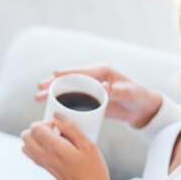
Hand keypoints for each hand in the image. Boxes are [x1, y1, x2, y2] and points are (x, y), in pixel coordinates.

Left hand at [20, 112, 111, 179]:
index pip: (35, 128)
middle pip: (26, 135)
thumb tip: (57, 115)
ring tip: (54, 139)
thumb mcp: (88, 144)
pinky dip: (37, 147)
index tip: (61, 127)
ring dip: (36, 137)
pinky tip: (54, 148)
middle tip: (56, 131)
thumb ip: (70, 128)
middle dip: (39, 128)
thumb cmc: (93, 169)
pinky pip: (31, 154)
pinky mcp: (46, 169)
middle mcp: (45, 156)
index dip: (47, 122)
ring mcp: (43, 164)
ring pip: (25, 145)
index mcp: (54, 149)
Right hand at [34, 62, 162, 128]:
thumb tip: (104, 87)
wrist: (142, 109)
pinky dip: (60, 102)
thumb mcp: (131, 93)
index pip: (81, 71)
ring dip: (53, 92)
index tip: (54, 75)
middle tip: (39, 87)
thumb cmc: (139, 97)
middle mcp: (94, 78)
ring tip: (38, 97)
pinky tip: (48, 107)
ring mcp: (91, 88)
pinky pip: (72, 99)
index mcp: (102, 71)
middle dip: (53, 82)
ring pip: (68, 89)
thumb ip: (119, 90)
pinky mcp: (90, 99)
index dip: (67, 73)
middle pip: (70, 79)